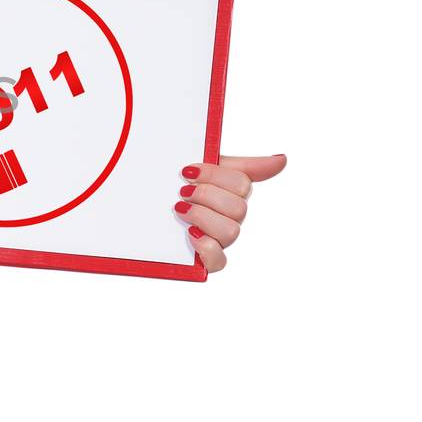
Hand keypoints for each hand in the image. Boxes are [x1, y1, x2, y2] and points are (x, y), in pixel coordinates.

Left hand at [173, 153, 286, 272]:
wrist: (139, 198)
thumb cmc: (171, 184)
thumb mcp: (204, 167)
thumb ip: (244, 165)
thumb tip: (282, 160)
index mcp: (229, 193)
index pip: (242, 184)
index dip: (215, 175)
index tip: (188, 170)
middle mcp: (226, 217)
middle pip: (239, 208)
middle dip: (206, 195)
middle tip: (182, 191)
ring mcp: (216, 239)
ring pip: (231, 231)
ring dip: (203, 217)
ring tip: (180, 209)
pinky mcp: (203, 260)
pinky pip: (219, 262)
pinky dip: (206, 247)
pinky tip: (190, 234)